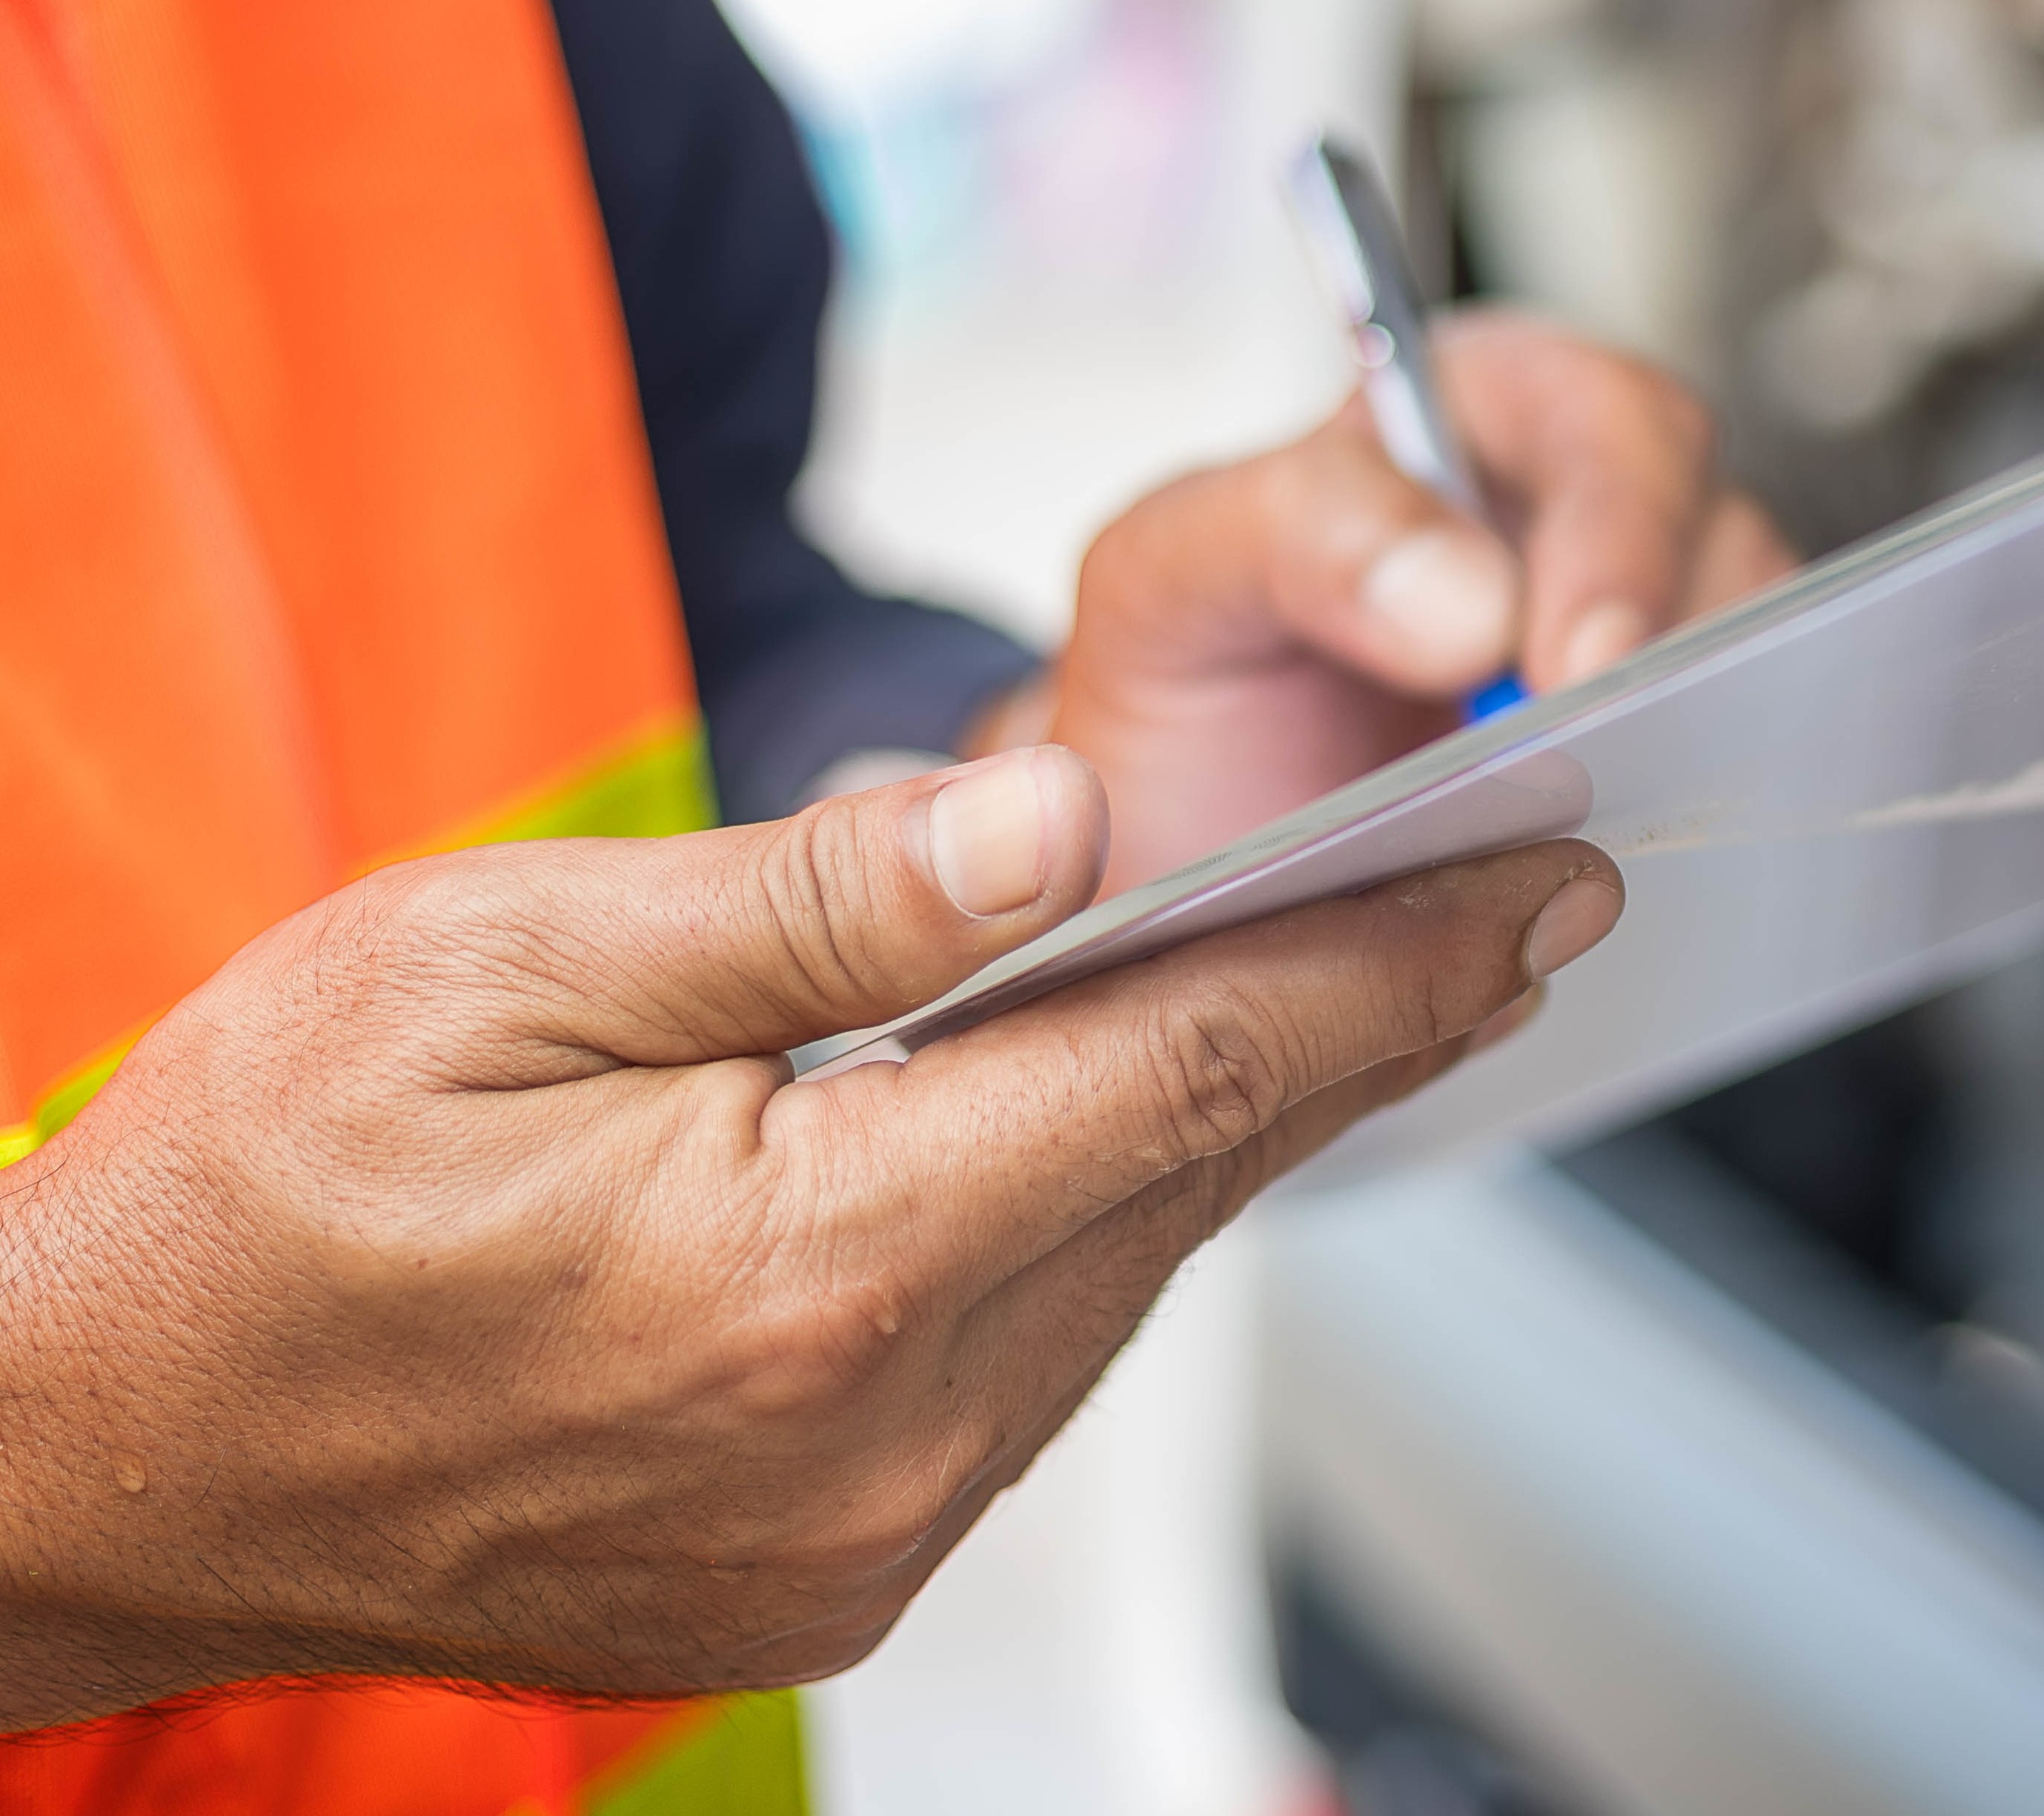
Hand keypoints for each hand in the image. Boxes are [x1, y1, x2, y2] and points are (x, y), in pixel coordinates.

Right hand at [0, 746, 1619, 1728]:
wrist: (80, 1460)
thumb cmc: (245, 1200)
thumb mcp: (486, 966)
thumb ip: (808, 900)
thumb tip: (1061, 818)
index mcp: (811, 1266)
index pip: (1193, 1072)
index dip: (1392, 961)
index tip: (1544, 878)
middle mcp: (872, 1440)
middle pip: (1190, 1182)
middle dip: (1353, 1028)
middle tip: (1498, 899)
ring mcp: (853, 1538)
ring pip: (1123, 1280)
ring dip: (1222, 1131)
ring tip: (1331, 983)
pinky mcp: (818, 1578)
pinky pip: (1029, 1374)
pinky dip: (1093, 1237)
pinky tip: (1113, 1132)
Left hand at [1037, 309, 1798, 889]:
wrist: (1175, 850)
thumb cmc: (1179, 688)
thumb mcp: (1170, 578)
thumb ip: (1296, 532)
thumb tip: (1468, 593)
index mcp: (1469, 419)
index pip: (1606, 417)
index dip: (1620, 529)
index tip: (1578, 660)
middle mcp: (1574, 521)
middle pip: (1717, 538)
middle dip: (1679, 650)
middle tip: (1608, 764)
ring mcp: (1630, 647)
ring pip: (1753, 664)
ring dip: (1700, 743)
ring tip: (1601, 827)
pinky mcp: (1657, 768)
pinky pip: (1734, 779)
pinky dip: (1698, 825)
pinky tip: (1612, 875)